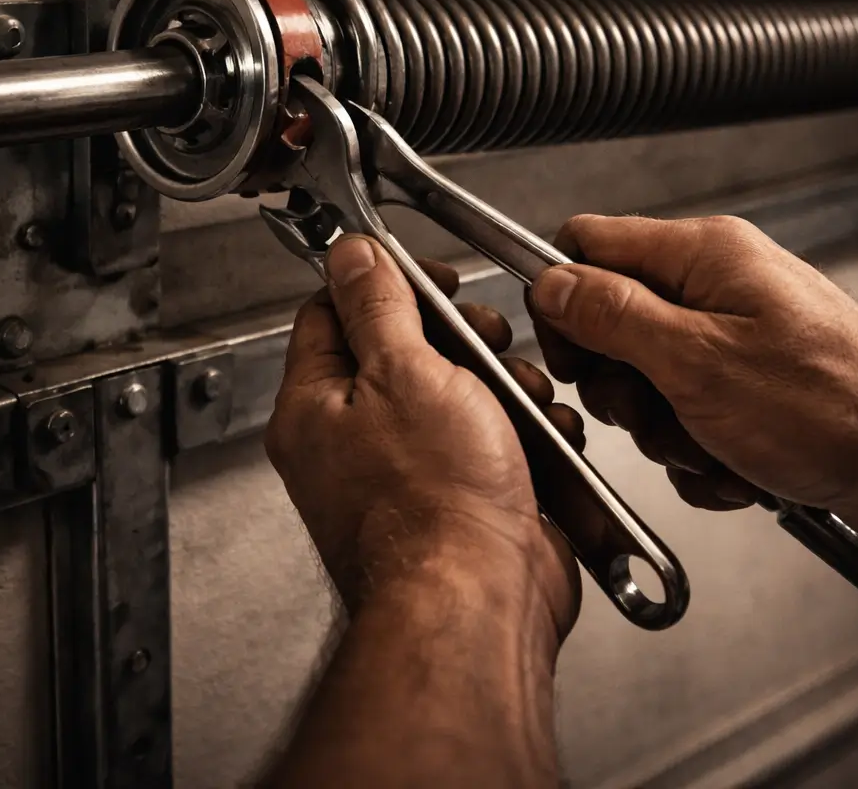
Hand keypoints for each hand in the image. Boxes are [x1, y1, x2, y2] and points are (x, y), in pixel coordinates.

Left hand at [266, 235, 581, 645]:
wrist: (481, 602)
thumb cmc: (434, 504)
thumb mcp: (402, 372)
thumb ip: (376, 305)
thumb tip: (351, 255)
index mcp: (316, 406)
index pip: (332, 312)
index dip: (384, 282)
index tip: (433, 279)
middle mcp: (352, 441)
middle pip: (403, 350)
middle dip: (458, 338)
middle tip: (484, 340)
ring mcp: (407, 472)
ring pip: (457, 392)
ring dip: (501, 385)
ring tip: (520, 401)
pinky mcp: (459, 497)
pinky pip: (490, 439)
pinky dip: (522, 432)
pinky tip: (541, 439)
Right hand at [528, 214, 857, 547]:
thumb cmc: (832, 404)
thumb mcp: (696, 360)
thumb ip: (612, 316)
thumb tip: (550, 285)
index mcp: (700, 256)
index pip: (588, 245)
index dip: (563, 299)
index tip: (569, 353)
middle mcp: (714, 288)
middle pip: (612, 323)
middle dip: (623, 386)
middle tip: (652, 408)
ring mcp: (730, 338)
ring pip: (646, 381)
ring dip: (664, 429)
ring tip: (709, 444)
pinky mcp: (745, 384)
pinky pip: (685, 416)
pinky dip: (698, 452)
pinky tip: (734, 465)